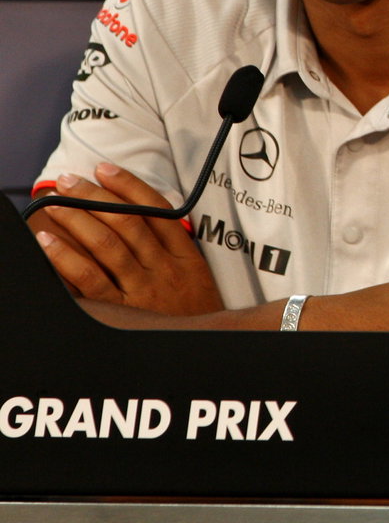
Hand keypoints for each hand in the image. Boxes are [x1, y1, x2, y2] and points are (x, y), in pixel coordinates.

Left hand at [29, 164, 222, 314]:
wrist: (203, 352)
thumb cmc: (195, 319)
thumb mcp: (197, 281)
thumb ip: (174, 252)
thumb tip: (141, 221)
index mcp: (186, 257)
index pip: (157, 211)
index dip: (130, 186)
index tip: (106, 170)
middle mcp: (164, 269)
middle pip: (128, 221)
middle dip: (94, 196)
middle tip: (69, 181)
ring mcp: (142, 290)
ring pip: (107, 244)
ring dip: (78, 218)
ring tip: (56, 203)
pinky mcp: (121, 312)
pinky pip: (89, 279)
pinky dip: (67, 257)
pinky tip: (50, 243)